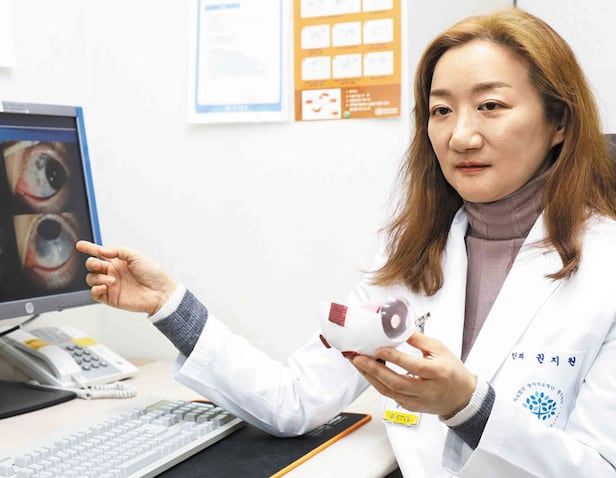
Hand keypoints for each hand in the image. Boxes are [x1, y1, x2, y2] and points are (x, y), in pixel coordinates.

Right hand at [75, 240, 176, 315]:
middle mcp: (113, 272)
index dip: (89, 248)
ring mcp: (111, 285)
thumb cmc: (153, 273)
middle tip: (99, 264)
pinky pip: (95, 293)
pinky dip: (96, 289)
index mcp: (119, 261)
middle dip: (92, 263)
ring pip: (91, 279)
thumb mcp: (136, 255)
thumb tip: (102, 250)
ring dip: (97, 277)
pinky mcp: (111, 297)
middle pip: (92, 266)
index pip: (100, 253)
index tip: (80, 245)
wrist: (160, 292)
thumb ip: (118, 251)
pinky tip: (106, 286)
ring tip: (112, 280)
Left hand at [351, 332, 475, 417]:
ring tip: (359, 365)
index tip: (380, 349)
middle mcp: (427, 390)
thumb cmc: (452, 372)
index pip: (413, 367)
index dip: (395, 358)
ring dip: (371, 378)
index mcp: (437, 373)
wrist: (462, 398)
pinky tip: (370, 375)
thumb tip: (399, 329)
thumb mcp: (440, 349)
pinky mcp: (411, 408)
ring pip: (390, 392)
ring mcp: (418, 401)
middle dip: (374, 370)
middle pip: (396, 382)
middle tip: (359, 358)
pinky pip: (391, 397)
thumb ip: (419, 340)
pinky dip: (378, 385)